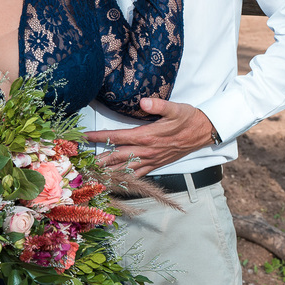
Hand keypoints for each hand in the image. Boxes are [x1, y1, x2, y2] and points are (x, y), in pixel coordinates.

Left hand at [85, 98, 216, 177]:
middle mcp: (146, 151)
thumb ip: (158, 105)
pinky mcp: (156, 165)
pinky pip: (137, 175)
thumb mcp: (175, 108)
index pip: (117, 137)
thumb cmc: (188, 118)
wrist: (203, 133)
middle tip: (81, 164)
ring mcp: (151, 160)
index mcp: (147, 136)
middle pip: (116, 157)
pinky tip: (115, 183)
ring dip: (108, 173)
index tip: (84, 137)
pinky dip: (124, 180)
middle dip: (98, 161)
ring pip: (125, 169)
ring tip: (92, 176)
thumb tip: (143, 101)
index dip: (99, 137)